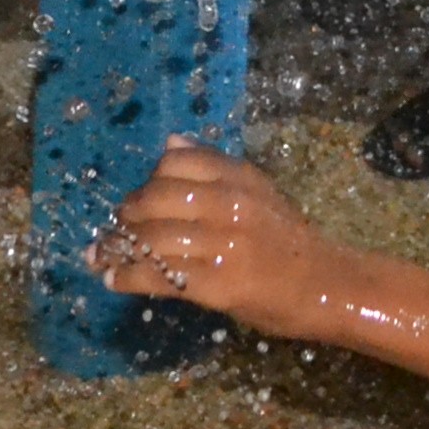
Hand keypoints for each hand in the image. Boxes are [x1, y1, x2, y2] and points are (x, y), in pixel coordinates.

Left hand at [93, 140, 338, 328]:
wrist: (326, 285)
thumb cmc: (289, 241)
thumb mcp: (259, 191)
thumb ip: (216, 169)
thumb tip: (170, 142)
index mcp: (239, 178)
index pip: (176, 163)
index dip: (149, 180)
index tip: (138, 199)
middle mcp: (229, 205)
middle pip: (155, 199)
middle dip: (127, 216)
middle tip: (115, 230)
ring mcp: (222, 245)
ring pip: (152, 239)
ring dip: (117, 249)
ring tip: (101, 257)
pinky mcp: (216, 284)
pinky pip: (159, 276)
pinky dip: (128, 277)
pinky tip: (112, 279)